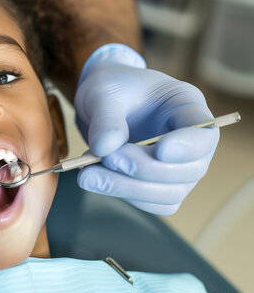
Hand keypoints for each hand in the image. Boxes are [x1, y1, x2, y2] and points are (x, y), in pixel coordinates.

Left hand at [74, 44, 218, 214]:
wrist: (99, 103)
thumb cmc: (110, 88)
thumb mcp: (102, 93)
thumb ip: (105, 118)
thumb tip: (104, 148)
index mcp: (186, 106)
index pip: (204, 132)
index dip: (188, 146)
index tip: (160, 150)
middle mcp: (190, 140)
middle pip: (189, 170)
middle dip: (144, 169)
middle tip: (106, 157)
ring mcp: (178, 167)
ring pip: (170, 193)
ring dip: (128, 188)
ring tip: (88, 173)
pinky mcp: (159, 185)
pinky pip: (151, 203)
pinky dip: (123, 195)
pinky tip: (95, 178)